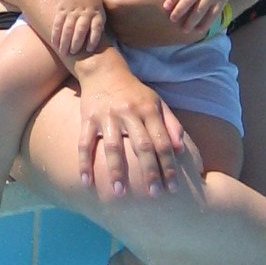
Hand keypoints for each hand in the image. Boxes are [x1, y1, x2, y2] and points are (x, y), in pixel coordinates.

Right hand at [51, 0, 104, 58]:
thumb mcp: (98, 6)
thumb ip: (98, 21)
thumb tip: (97, 39)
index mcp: (96, 12)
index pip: (96, 28)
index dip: (93, 40)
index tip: (89, 49)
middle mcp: (84, 11)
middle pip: (80, 30)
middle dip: (76, 43)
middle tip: (73, 53)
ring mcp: (72, 9)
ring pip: (68, 28)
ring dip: (65, 41)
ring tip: (63, 52)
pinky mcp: (61, 7)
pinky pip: (57, 23)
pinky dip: (55, 34)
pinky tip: (54, 43)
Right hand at [73, 47, 190, 197]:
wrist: (103, 70)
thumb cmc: (134, 92)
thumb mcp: (157, 102)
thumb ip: (171, 124)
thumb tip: (181, 149)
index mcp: (149, 110)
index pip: (162, 142)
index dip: (169, 165)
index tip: (174, 187)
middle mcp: (129, 113)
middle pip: (142, 146)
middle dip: (149, 171)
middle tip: (154, 195)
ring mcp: (107, 116)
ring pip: (113, 146)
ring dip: (116, 170)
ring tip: (119, 193)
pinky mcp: (88, 118)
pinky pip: (85, 143)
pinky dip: (84, 163)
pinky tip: (86, 182)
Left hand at [92, 0, 206, 45]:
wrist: (183, 19)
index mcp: (117, 5)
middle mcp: (117, 23)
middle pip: (101, 8)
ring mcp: (123, 35)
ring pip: (108, 20)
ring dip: (110, 10)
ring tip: (119, 0)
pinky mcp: (130, 41)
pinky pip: (118, 29)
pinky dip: (119, 21)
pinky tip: (130, 13)